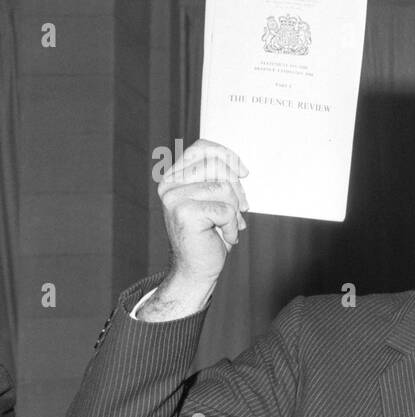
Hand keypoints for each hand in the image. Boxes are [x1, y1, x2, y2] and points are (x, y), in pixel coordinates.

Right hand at [141, 140, 247, 319]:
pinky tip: (223, 236)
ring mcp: (173, 197)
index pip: (201, 148)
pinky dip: (232, 226)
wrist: (196, 268)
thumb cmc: (209, 234)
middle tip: (240, 211)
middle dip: (237, 190)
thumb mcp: (215, 201)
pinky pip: (225, 210)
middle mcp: (168, 184)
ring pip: (224, 188)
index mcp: (173, 177)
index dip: (226, 155)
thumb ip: (219, 180)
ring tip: (227, 226)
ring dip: (235, 212)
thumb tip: (240, 169)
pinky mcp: (184, 213)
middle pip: (217, 167)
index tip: (244, 173)